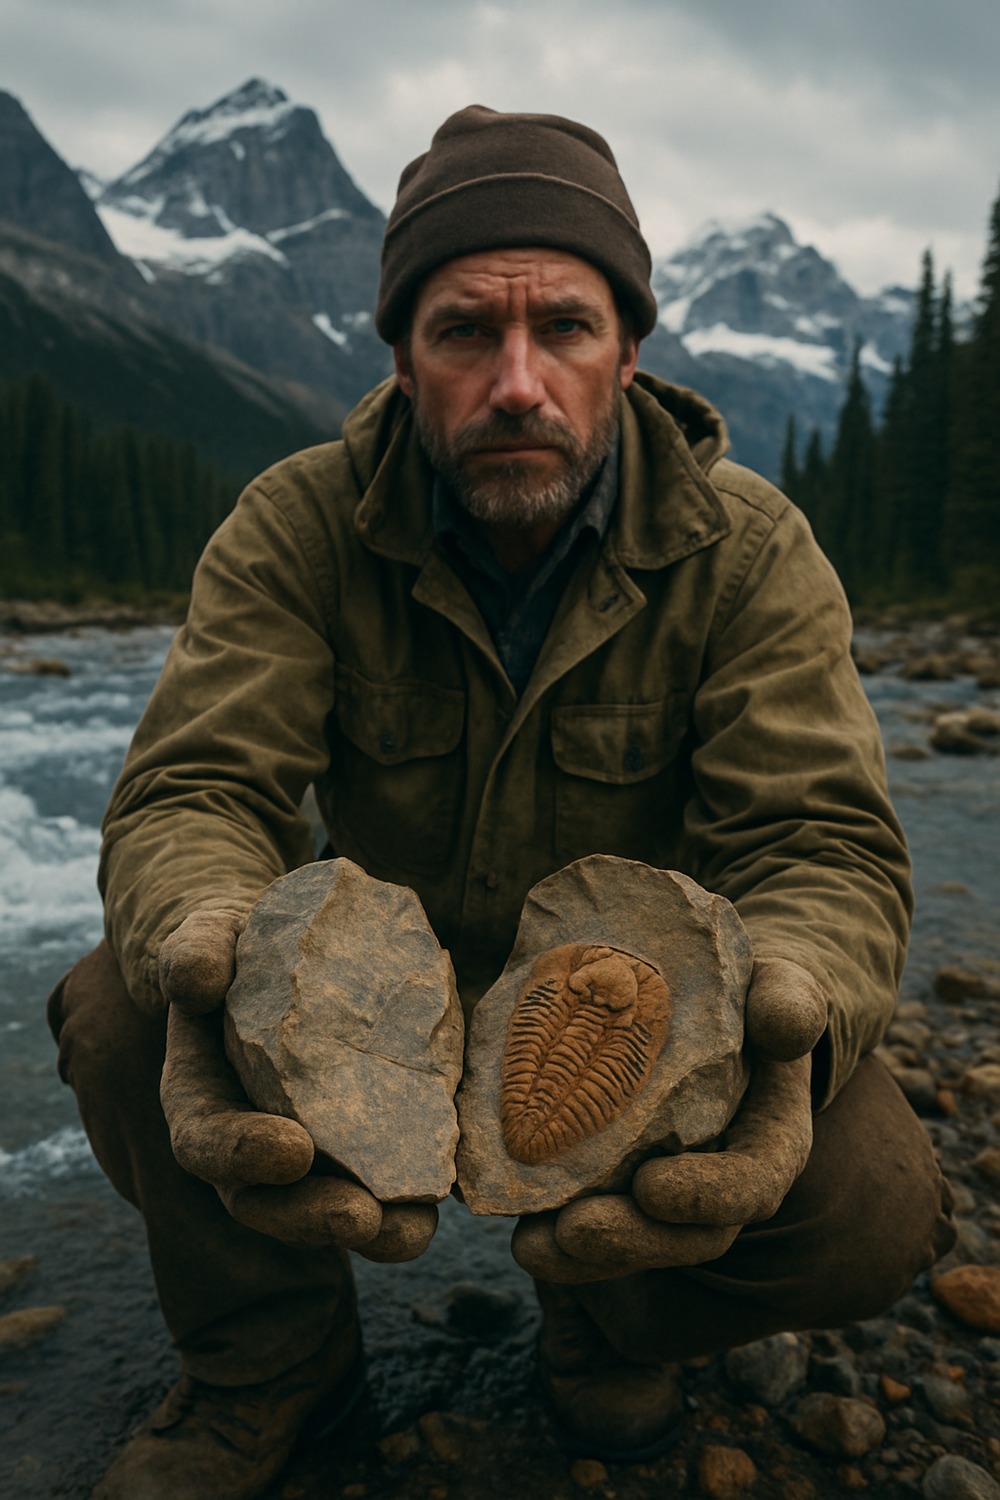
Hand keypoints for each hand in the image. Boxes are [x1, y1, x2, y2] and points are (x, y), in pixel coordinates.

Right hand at [158, 909, 437, 1259]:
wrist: (291, 948)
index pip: (206, 1142)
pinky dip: (415, 1199)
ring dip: (375, 1231)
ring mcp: (312, 1155)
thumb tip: (196, 981)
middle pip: (269, 1203)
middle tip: (360, 1217)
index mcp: (202, 1098)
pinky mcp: (367, 1145)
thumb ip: (195, 953)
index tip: (292, 1150)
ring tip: (414, 1230)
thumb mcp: (210, 936)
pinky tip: (448, 1197)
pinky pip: (387, 1185)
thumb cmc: (240, 947)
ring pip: (332, 1210)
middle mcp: (251, 1144)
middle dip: (313, 1217)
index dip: (240, 1155)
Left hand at [511, 956, 825, 1282]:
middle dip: (627, 1242)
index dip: (703, 1196)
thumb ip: (790, 1004)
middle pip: (682, 1239)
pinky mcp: (621, 1196)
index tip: (650, 1186)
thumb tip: (781, 1022)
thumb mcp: (778, 992)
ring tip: (530, 1245)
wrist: (713, 1016)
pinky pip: (591, 1230)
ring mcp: (668, 1202)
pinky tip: (514, 1230)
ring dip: (580, 1258)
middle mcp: (722, 1190)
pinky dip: (554, 1238)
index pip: (748, 1188)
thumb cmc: (748, 1002)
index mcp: (769, 1146)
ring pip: (631, 1247)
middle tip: (571, 1231)